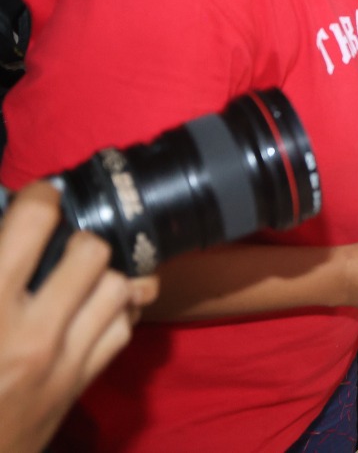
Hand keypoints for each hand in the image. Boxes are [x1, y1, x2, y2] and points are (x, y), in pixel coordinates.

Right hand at [0, 183, 156, 452]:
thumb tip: (4, 213)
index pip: (32, 225)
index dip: (39, 198)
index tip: (39, 197)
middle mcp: (29, 334)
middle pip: (91, 252)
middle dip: (77, 238)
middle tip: (59, 241)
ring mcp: (61, 363)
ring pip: (118, 288)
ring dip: (102, 274)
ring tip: (78, 275)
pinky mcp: (77, 386)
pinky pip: (122, 330)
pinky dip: (114, 312)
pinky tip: (92, 308)